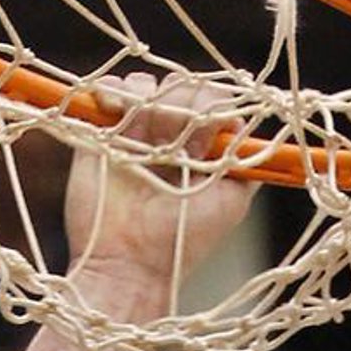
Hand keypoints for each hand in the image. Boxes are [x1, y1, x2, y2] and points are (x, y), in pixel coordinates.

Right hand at [63, 75, 259, 306]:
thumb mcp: (231, 203)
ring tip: (143, 137)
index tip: (208, 140)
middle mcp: (171, 138)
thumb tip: (248, 123)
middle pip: (182, 87)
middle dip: (182, 106)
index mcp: (202, 150)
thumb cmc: (183, 242)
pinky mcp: (102, 136)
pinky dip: (114, 92)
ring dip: (149, 100)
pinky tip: (116, 112)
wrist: (129, 265)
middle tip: (174, 147)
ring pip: (147, 86)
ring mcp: (136, 135)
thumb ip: (247, 163)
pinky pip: (111, 92)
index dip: (213, 107)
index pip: (214, 101)